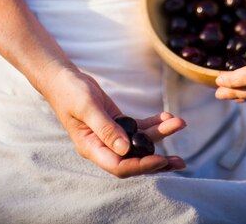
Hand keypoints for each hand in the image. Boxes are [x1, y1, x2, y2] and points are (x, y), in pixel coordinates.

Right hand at [43, 68, 186, 177]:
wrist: (63, 78)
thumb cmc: (70, 92)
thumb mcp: (88, 108)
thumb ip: (106, 128)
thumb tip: (125, 149)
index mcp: (91, 148)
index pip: (119, 166)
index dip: (141, 165)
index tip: (162, 159)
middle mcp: (103, 146)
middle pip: (134, 160)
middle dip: (158, 160)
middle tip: (182, 162)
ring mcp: (110, 135)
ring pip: (139, 142)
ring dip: (160, 135)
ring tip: (180, 124)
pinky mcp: (117, 122)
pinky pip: (138, 127)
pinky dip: (153, 123)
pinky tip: (167, 117)